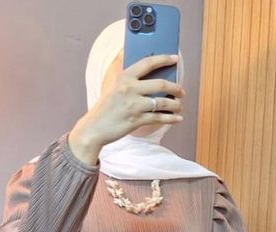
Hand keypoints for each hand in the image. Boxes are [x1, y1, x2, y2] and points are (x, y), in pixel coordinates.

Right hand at [68, 50, 184, 164]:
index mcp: (125, 77)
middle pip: (160, 84)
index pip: (148, 63)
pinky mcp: (136, 120)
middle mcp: (130, 89)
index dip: (164, 59)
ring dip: (175, 105)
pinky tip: (177, 118)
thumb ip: (130, 82)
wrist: (94, 128)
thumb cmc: (106, 109)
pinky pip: (159, 118)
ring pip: (162, 102)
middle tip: (181, 91)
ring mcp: (134, 105)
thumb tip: (151, 78)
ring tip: (179, 106)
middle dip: (175, 87)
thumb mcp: (115, 89)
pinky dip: (171, 118)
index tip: (175, 58)